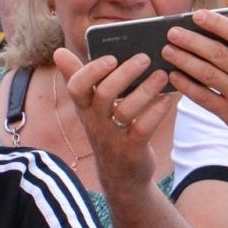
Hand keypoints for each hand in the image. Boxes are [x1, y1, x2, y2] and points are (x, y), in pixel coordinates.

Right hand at [55, 48, 178, 192]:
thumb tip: (59, 51)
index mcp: (85, 107)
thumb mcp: (90, 108)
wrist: (120, 176)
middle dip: (125, 74)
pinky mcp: (131, 150)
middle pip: (104, 94)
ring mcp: (112, 137)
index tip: (111, 57)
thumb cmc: (107, 131)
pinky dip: (156, 111)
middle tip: (144, 58)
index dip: (92, 71)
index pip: (76, 87)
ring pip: (125, 110)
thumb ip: (78, 78)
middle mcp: (95, 122)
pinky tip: (168, 98)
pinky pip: (142, 128)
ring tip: (162, 75)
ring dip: (146, 90)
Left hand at [162, 11, 227, 168]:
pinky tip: (174, 75)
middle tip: (172, 31)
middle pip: (216, 53)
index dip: (216, 23)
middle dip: (191, 40)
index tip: (198, 14)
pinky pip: (204, 98)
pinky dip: (187, 86)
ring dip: (183, 60)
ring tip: (167, 49)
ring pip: (206, 74)